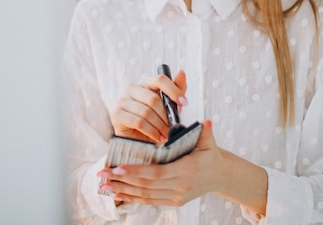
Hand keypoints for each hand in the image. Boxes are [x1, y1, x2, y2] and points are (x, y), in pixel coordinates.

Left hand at [98, 120, 223, 206]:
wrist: (219, 175)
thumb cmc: (210, 154)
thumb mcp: (209, 142)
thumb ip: (205, 132)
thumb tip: (206, 121)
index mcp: (187, 170)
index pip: (157, 173)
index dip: (136, 171)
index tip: (118, 167)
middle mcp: (180, 186)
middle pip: (146, 185)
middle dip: (122, 180)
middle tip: (103, 175)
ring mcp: (176, 196)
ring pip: (145, 195)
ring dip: (124, 190)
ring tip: (105, 185)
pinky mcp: (174, 202)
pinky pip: (150, 201)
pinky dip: (133, 198)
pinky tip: (119, 194)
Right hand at [110, 69, 187, 142]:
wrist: (142, 142)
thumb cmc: (156, 122)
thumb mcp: (170, 106)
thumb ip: (177, 89)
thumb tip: (181, 72)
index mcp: (145, 83)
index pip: (159, 80)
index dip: (173, 90)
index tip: (184, 102)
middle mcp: (132, 88)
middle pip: (153, 98)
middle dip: (166, 115)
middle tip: (173, 126)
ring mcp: (122, 101)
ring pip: (146, 112)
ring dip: (159, 126)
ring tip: (166, 134)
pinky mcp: (116, 115)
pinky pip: (138, 122)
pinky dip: (151, 131)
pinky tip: (157, 137)